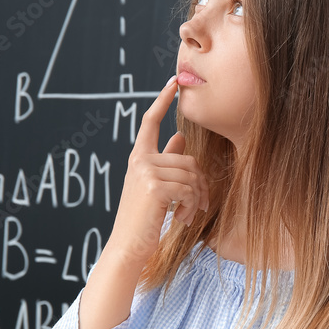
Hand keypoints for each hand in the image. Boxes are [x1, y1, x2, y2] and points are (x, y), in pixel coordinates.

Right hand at [107, 74, 210, 267]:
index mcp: (138, 157)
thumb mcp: (154, 186)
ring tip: (188, 213)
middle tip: (198, 205)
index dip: (162, 100)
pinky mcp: (155, 187)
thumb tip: (180, 135)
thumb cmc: (143, 218)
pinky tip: (182, 218)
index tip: (173, 82)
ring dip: (197, 198)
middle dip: (199, 183)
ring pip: (191, 174)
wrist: (129, 246)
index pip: (150, 122)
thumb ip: (166, 160)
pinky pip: (188, 189)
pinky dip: (191, 206)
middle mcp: (139, 160)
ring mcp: (145, 172)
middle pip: (187, 158)